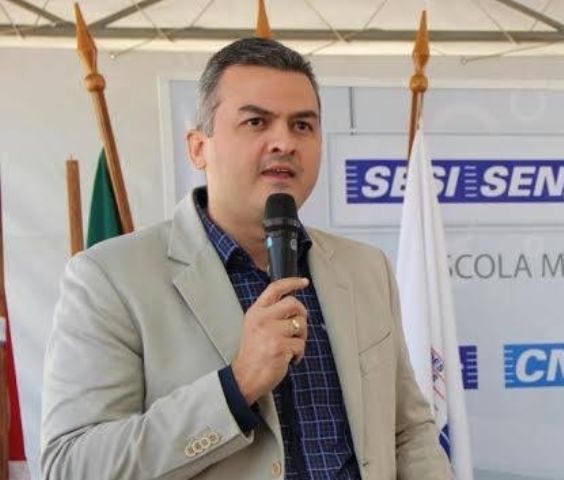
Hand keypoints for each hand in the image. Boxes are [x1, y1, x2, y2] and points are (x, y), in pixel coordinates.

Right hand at [231, 277, 308, 405]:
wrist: (245, 377)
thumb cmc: (252, 354)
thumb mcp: (254, 326)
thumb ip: (270, 314)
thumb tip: (293, 306)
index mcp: (256, 311)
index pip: (275, 289)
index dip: (292, 282)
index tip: (303, 282)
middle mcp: (263, 318)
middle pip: (293, 303)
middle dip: (302, 314)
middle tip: (299, 326)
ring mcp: (272, 332)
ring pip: (301, 324)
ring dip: (301, 337)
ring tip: (291, 346)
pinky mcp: (281, 346)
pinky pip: (301, 344)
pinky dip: (299, 353)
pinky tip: (289, 358)